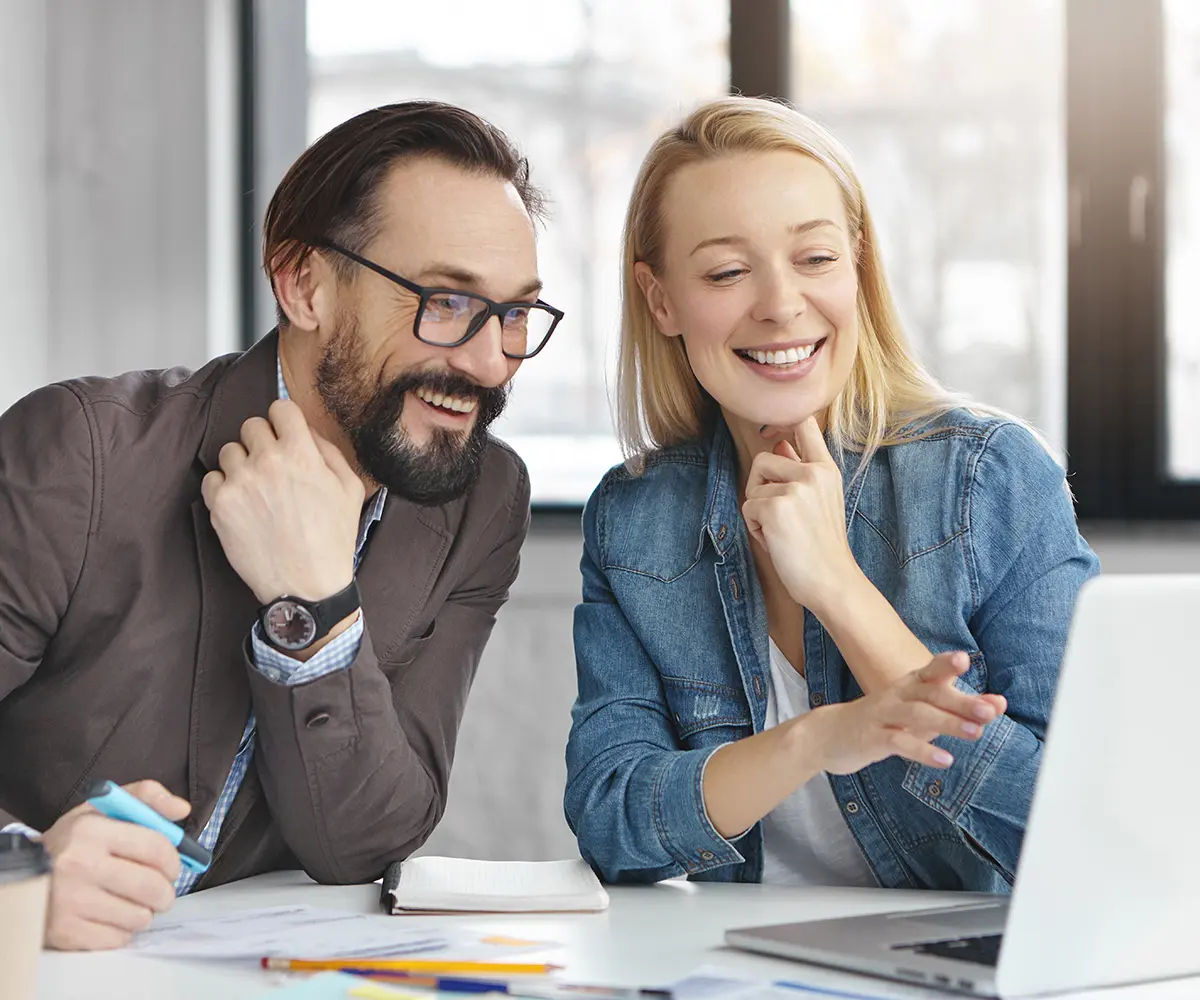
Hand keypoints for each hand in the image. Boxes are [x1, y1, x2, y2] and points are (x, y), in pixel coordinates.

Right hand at [40, 780, 189, 949]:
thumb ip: (146, 797)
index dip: (174, 860)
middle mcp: (80, 865)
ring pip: (139, 916)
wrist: (24, 874)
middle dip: (165, 891)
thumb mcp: (102, 807)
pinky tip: (110, 915)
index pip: (156, 848)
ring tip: (131, 901)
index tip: (171, 867)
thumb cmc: (72, 841)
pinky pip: (118, 938)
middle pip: (152, 887)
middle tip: (160, 890)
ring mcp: (70, 901)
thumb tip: (181, 808)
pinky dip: (122, 929)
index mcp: (92, 831)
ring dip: (144, 911)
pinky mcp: (65, 932)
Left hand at [201, 399, 364, 603]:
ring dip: (241, 464)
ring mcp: (240, 482)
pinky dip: (224, 487)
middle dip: (262, 442)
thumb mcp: (350, 490)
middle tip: (271, 466)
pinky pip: (212, 478)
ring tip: (256, 488)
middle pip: (251, 425)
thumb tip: (307, 432)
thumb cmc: (332, 539)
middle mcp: (267, 461)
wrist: (306, 584)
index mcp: (302, 454)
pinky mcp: (220, 505)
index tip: (285, 435)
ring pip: (229, 450)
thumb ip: (329, 452)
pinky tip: (243, 504)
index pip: (280, 408)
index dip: (284, 421)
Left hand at [741, 416, 855, 612]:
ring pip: (753, 488)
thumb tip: (780, 444)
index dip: (782, 424)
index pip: (805, 424)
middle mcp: (813, 473)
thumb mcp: (819, 501)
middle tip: (778, 515)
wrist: (832, 581)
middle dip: (759, 487)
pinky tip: (776, 542)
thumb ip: (800, 471)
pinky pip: (748, 508)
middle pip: (762, 459)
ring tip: (780, 531)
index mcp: (826, 469)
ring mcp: (795, 488)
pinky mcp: (775, 507)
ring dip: (758, 511)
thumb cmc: (822, 546)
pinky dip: (755, 529)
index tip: (772, 436)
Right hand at [806, 652, 1007, 774]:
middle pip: (930, 693)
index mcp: (909, 684)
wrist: (831, 734)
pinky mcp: (873, 739)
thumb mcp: (920, 711)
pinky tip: (945, 760)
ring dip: (948, 723)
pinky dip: (923, 751)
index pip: (930, 670)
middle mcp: (897, 695)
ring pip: (917, 715)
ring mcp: (883, 715)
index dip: (946, 664)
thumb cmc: (885, 720)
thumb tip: (998, 704)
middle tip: (990, 710)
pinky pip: (899, 743)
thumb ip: (958, 707)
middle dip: (961, 701)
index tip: (965, 660)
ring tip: (976, 733)